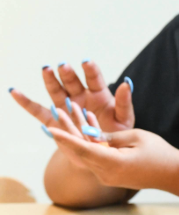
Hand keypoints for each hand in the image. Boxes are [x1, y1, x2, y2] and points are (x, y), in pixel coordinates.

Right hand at [10, 61, 133, 134]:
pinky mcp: (54, 120)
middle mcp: (80, 97)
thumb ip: (124, 102)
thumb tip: (127, 83)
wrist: (101, 152)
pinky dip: (26, 102)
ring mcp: (66, 107)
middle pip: (73, 82)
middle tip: (63, 66)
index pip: (94, 79)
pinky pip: (38, 110)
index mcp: (99, 95)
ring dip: (50, 81)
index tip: (86, 62)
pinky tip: (14, 92)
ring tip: (46, 69)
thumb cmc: (115, 133)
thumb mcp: (124, 118)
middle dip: (68, 74)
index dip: (90, 70)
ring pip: (56, 91)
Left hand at [46, 127, 178, 190]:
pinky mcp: (110, 177)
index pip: (84, 150)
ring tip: (69, 117)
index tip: (52, 128)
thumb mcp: (136, 137)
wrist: (172, 174)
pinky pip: (94, 160)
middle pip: (80, 153)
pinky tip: (87, 130)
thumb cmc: (159, 153)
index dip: (66, 139)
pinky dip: (88, 145)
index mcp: (113, 163)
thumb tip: (89, 133)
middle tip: (58, 114)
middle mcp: (106, 174)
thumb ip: (110, 136)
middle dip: (68, 133)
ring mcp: (107, 177)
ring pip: (85, 156)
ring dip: (77, 138)